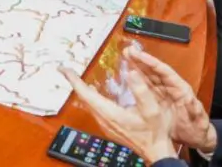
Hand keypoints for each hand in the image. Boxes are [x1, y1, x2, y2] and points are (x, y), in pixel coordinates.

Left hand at [60, 61, 176, 163]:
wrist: (156, 152)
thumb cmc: (154, 132)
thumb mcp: (152, 110)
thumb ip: (141, 91)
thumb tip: (131, 72)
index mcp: (110, 114)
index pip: (86, 95)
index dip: (75, 81)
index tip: (65, 70)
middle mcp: (104, 119)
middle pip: (84, 99)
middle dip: (75, 83)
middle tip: (68, 70)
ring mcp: (106, 124)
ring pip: (88, 105)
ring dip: (82, 90)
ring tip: (77, 78)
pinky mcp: (109, 126)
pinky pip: (94, 108)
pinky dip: (90, 97)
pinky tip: (93, 91)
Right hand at [121, 47, 215, 151]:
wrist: (194, 140)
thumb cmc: (198, 129)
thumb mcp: (199, 121)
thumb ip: (195, 110)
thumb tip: (192, 101)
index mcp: (180, 88)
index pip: (164, 71)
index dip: (151, 62)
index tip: (139, 55)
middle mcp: (170, 86)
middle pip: (154, 70)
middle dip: (140, 60)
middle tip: (127, 51)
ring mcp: (162, 92)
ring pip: (148, 76)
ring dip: (136, 67)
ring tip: (125, 57)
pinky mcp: (156, 100)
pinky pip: (144, 87)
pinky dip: (136, 80)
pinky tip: (127, 75)